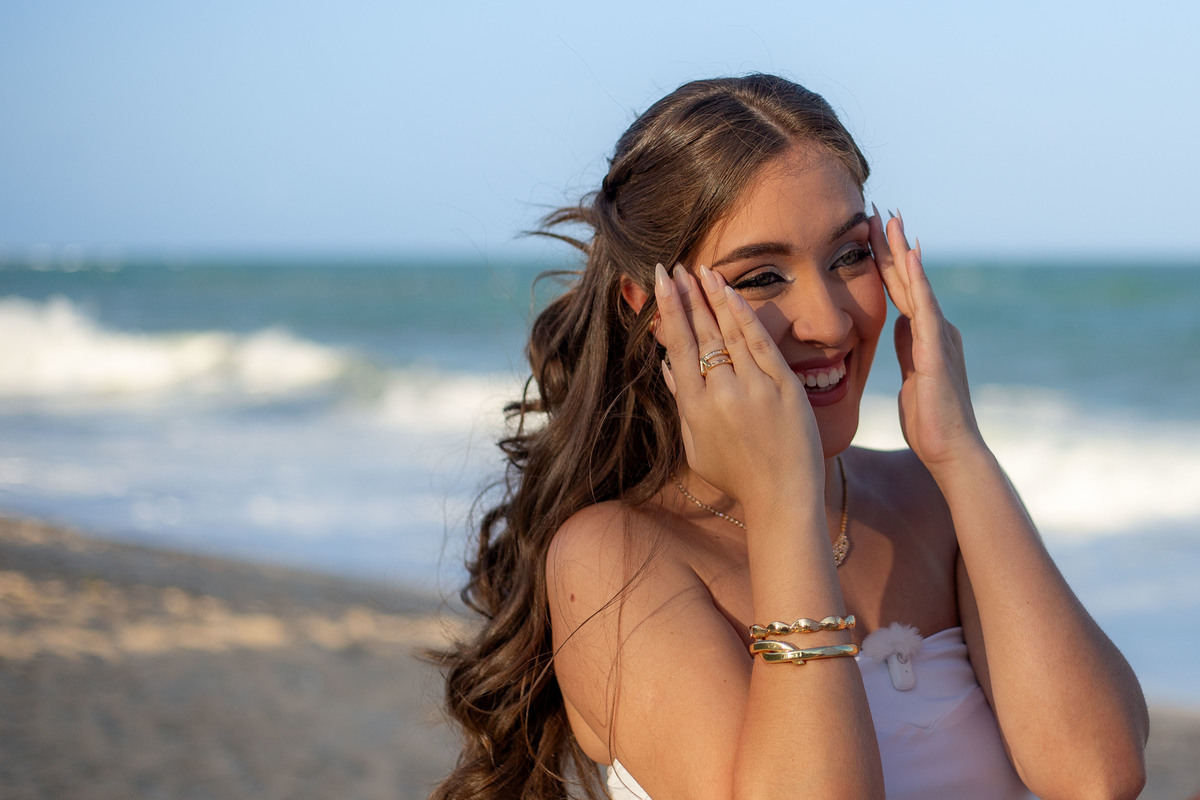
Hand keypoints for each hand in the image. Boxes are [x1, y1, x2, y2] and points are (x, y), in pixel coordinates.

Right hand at [653, 262, 824, 505]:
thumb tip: (667, 367)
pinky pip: (760, 342)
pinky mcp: (783, 386)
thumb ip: (682, 405)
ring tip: (701, 270)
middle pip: (700, 333)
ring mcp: (754, 387)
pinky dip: (744, 314)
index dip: (668, 310)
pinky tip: (730, 292)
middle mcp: (721, 392)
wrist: (782, 496)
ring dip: (712, 296)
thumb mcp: (696, 447)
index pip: (677, 346)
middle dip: (686, 296)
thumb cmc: (737, 476)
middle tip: (675, 266)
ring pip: (728, 330)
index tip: (660, 282)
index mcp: (695, 408)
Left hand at [869, 207, 983, 470]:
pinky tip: (910, 257)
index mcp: (925, 335)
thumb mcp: (911, 378)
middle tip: (878, 211)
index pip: (900, 291)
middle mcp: (935, 328)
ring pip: (916, 285)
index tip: (869, 235)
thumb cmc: (930, 421)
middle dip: (893, 245)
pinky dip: (917, 280)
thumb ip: (907, 350)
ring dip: (902, 251)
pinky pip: (924, 307)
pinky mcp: (936, 349)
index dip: (885, 263)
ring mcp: (938, 336)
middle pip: (908, 279)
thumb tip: (897, 326)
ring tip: (890, 220)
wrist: (952, 450)